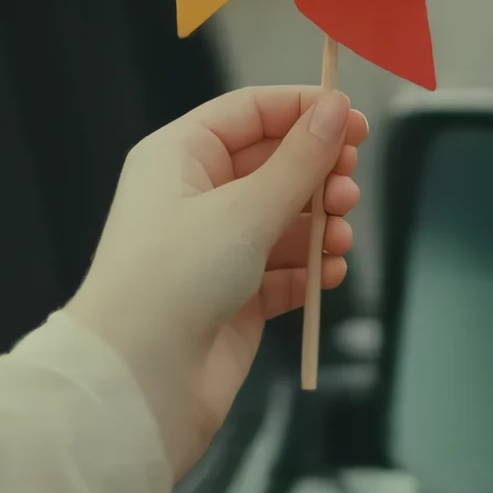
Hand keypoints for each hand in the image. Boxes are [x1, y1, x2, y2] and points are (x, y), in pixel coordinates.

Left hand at [68, 86, 367, 479]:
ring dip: (320, 225)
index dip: (303, 111)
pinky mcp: (233, 298)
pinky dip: (310, 270)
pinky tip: (330, 273)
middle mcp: (194, 198)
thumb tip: (335, 111)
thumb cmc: (170, 281)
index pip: (249, 112)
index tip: (353, 121)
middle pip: (273, 165)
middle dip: (318, 175)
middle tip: (349, 188)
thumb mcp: (244, 209)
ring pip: (284, 220)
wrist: (139, 381)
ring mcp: (214, 250)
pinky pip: (284, 270)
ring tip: (340, 238)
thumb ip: (299, 161)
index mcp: (179, 157)